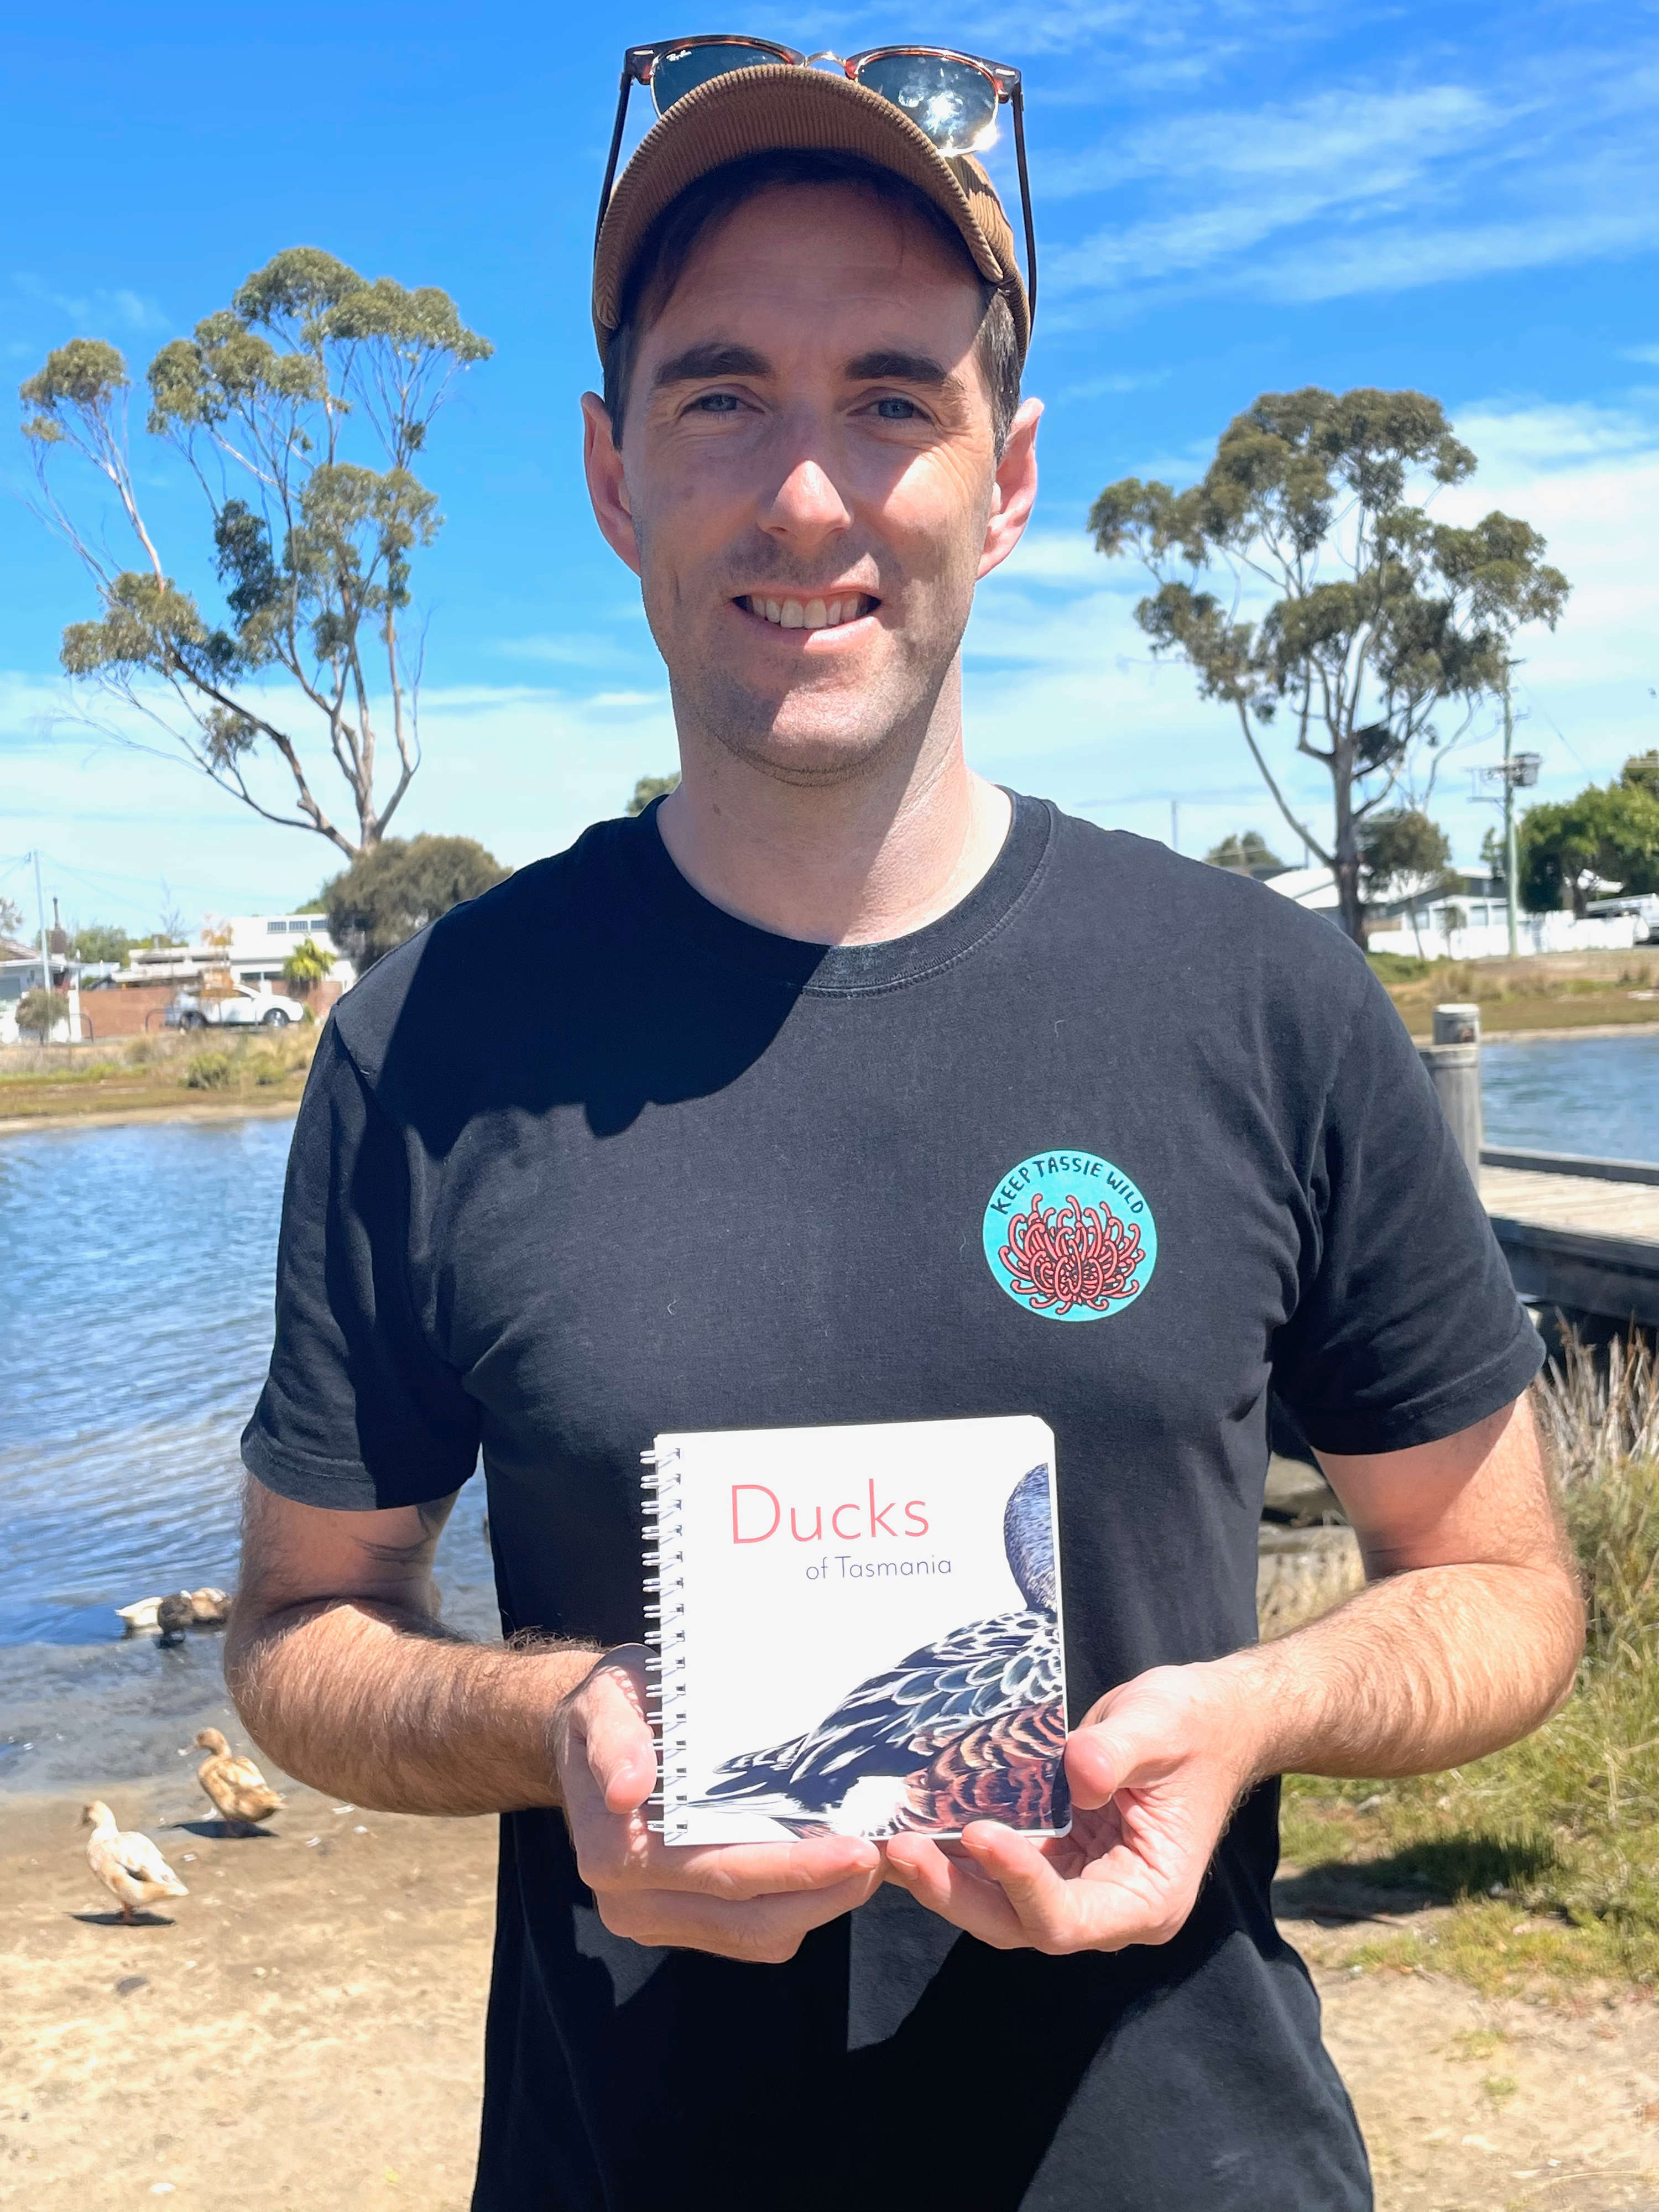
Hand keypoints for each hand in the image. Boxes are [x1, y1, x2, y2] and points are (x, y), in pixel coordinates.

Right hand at [551, 1645, 882, 1962]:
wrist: (590, 1735)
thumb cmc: (612, 1709)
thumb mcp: (606, 1702)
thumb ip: (614, 1740)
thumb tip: (626, 1790)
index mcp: (613, 1852)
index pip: (719, 1872)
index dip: (793, 1868)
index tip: (855, 1849)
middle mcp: (630, 1903)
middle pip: (748, 1918)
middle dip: (824, 1894)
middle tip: (885, 1856)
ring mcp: (655, 1921)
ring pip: (756, 1935)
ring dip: (820, 1906)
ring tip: (873, 1863)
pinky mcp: (680, 1923)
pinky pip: (750, 1932)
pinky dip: (799, 1907)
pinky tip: (833, 1870)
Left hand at [882, 1660, 1260, 1953]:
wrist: (1206, 1723)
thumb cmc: (1193, 1726)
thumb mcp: (1162, 1725)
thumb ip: (1118, 1752)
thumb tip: (1077, 1775)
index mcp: (1145, 1898)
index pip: (1069, 1918)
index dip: (1020, 1883)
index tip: (980, 1831)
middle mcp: (1105, 1907)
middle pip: (1018, 1924)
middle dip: (958, 1892)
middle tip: (902, 1850)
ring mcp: (1072, 1884)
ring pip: (996, 1905)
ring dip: (943, 1878)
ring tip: (887, 1843)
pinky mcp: (1049, 1856)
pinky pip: (992, 1869)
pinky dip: (952, 1853)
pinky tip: (908, 1827)